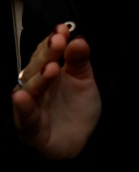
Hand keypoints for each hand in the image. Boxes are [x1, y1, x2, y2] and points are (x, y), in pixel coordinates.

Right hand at [11, 23, 100, 158]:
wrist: (79, 140)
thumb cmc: (76, 108)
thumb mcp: (84, 80)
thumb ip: (79, 60)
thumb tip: (78, 38)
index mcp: (48, 73)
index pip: (46, 54)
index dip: (52, 42)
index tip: (61, 30)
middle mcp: (36, 88)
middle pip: (36, 68)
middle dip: (45, 54)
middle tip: (56, 42)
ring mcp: (32, 107)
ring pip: (30, 89)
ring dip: (38, 78)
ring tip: (50, 68)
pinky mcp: (30, 128)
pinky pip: (25, 116)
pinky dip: (23, 106)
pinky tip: (22, 96)